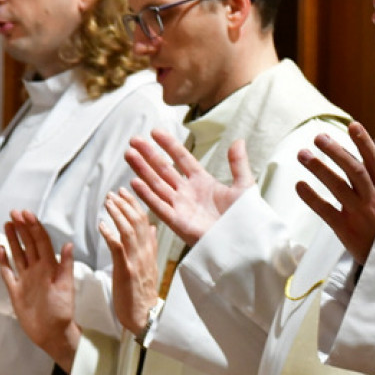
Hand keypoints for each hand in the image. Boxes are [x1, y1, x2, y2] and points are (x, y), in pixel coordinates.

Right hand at [0, 210, 79, 371]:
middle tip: (14, 212)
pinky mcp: (16, 291)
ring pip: (18, 254)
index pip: (41, 242)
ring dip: (13, 239)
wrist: (53, 334)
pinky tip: (0, 250)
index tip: (26, 214)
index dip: (34, 227)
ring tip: (7, 224)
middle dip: (22, 228)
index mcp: (49, 267)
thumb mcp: (66, 288)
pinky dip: (4, 262)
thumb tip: (69, 245)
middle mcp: (37, 270)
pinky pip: (8, 273)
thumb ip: (65, 266)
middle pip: (28, 244)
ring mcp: (26, 279)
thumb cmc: (62, 312)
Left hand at [99, 189, 158, 337]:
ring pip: (129, 230)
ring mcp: (136, 260)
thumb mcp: (149, 265)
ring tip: (108, 202)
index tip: (125, 192)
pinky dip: (110, 234)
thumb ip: (150, 245)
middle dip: (126, 204)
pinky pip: (119, 248)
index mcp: (150, 250)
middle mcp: (145, 252)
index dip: (135, 204)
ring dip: (118, 214)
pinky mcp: (126, 270)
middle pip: (138, 221)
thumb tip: (151, 228)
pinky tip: (102, 225)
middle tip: (114, 192)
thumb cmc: (142, 292)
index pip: (145, 220)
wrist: (144, 315)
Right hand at [126, 129, 254, 246]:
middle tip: (133, 140)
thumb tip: (238, 140)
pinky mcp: (178, 223)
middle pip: (164, 169)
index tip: (155, 131)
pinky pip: (159, 207)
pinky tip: (135, 182)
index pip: (182, 159)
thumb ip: (238, 164)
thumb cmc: (245, 218)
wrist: (244, 242)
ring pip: (157, 185)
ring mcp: (181, 207)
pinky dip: (147, 195)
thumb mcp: (244, 186)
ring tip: (129, 154)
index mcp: (203, 182)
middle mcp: (188, 193)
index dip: (169, 145)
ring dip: (142, 170)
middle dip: (148, 155)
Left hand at [295, 121, 374, 264]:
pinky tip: (299, 185)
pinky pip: (326, 212)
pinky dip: (312, 198)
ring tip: (303, 154)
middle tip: (318, 137)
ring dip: (320, 169)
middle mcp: (374, 199)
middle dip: (337, 152)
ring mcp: (359, 215)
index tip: (352, 125)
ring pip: (339, 187)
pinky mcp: (345, 230)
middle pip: (354, 171)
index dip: (364, 142)